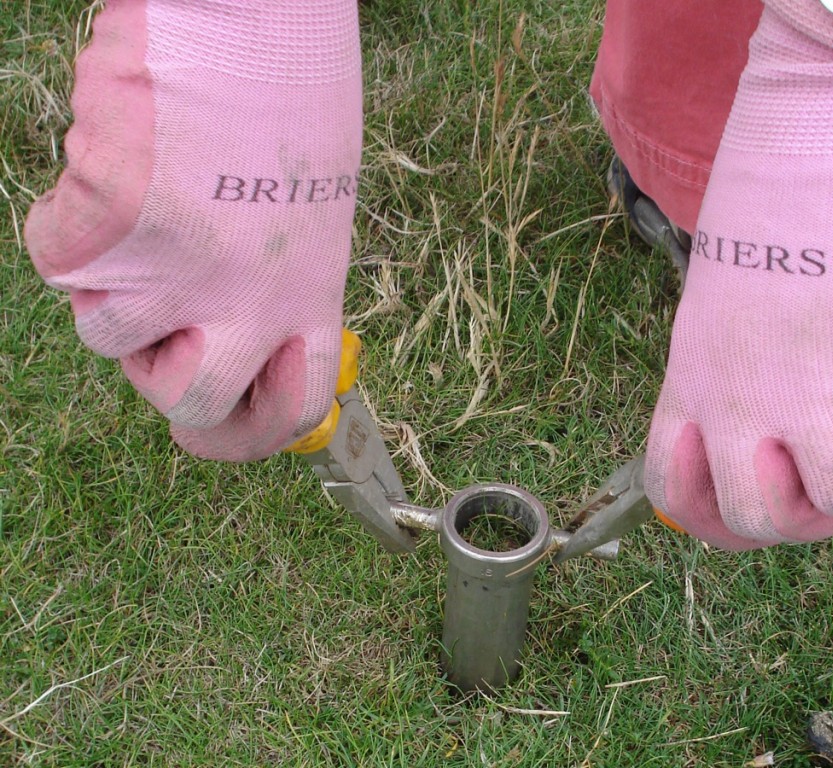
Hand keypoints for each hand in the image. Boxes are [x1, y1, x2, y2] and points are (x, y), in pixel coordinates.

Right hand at [26, 0, 362, 460]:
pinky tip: (117, 165)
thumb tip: (216, 331)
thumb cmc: (285, 98)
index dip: (253, 430)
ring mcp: (178, 270)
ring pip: (105, 330)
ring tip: (153, 198)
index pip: (290, 414)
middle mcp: (251, 302)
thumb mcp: (305, 215)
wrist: (252, 12)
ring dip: (115, 275)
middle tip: (166, 307)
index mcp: (311, 296)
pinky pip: (60, 258)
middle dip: (164, 370)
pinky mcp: (112, 225)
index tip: (226, 412)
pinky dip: (73, 219)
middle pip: (189, 406)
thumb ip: (269, 285)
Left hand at [645, 1, 832, 547]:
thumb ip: (738, 373)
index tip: (750, 507)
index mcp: (695, 376)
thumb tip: (785, 439)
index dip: (714, 518)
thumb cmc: (783, 191)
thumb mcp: (726, 294)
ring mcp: (823, 399)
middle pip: (766, 519)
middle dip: (808, 511)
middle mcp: (747, 402)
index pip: (678, 490)